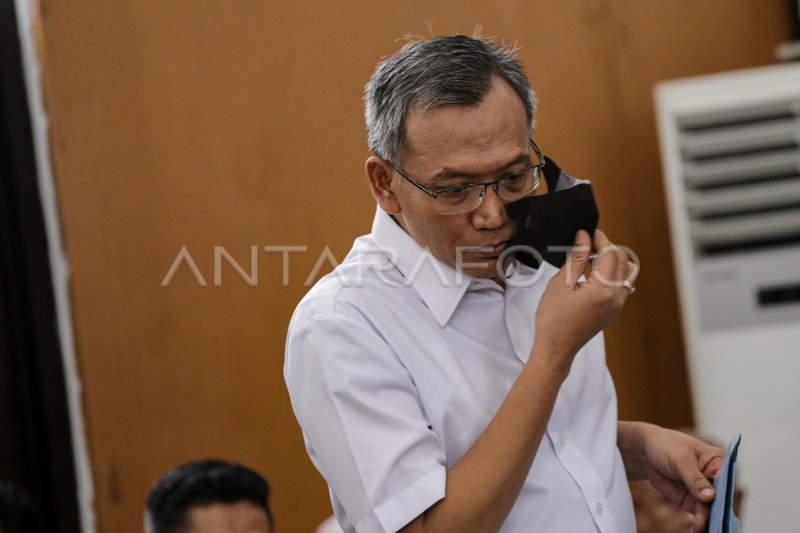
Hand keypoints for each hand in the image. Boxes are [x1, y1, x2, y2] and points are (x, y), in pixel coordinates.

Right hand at [534, 229, 636, 360]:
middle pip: (622, 261)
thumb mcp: (561, 283)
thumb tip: (584, 237)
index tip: (587, 232)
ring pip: (626, 273)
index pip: (611, 254)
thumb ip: (576, 258)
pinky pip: (621, 285)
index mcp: (604, 290)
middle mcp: (617, 297)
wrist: (556, 347)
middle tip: (586, 244)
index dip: (600, 239)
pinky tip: (591, 274)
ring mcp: (617, 305)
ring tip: (589, 258)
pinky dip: (610, 274)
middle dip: (606, 248)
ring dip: (611, 261)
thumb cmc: (554, 319)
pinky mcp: (613, 310)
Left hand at [623, 423, 724, 532]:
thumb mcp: (679, 459)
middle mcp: (715, 478)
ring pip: (710, 509)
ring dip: (707, 521)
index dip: (725, 495)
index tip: (720, 508)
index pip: (726, 481)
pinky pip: (698, 514)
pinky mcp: (691, 500)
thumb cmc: (665, 446)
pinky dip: (699, 523)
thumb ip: (694, 479)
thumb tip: (710, 497)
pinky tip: (696, 530)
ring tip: (699, 528)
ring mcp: (703, 491)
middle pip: (721, 498)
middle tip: (711, 524)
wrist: (646, 451)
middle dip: (717, 512)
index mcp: (718, 461)